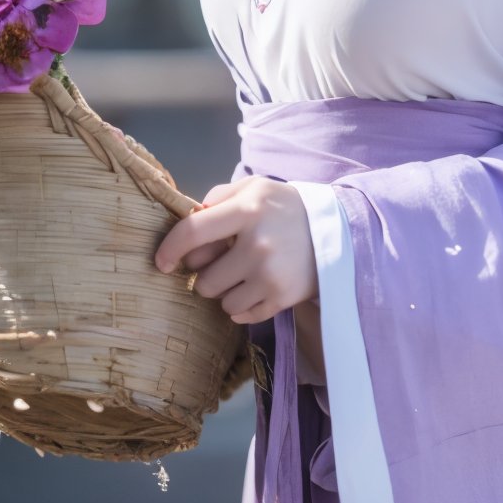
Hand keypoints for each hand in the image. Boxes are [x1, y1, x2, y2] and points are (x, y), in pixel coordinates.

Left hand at [153, 177, 317, 325]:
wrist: (340, 231)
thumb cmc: (286, 208)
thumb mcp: (255, 188)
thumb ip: (218, 198)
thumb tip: (188, 220)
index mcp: (248, 209)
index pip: (193, 232)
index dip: (170, 249)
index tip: (161, 262)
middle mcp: (258, 244)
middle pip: (203, 278)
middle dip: (206, 273)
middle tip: (225, 261)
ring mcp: (271, 274)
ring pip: (220, 301)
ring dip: (225, 291)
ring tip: (245, 274)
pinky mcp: (283, 298)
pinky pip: (240, 315)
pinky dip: (242, 306)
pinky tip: (256, 288)